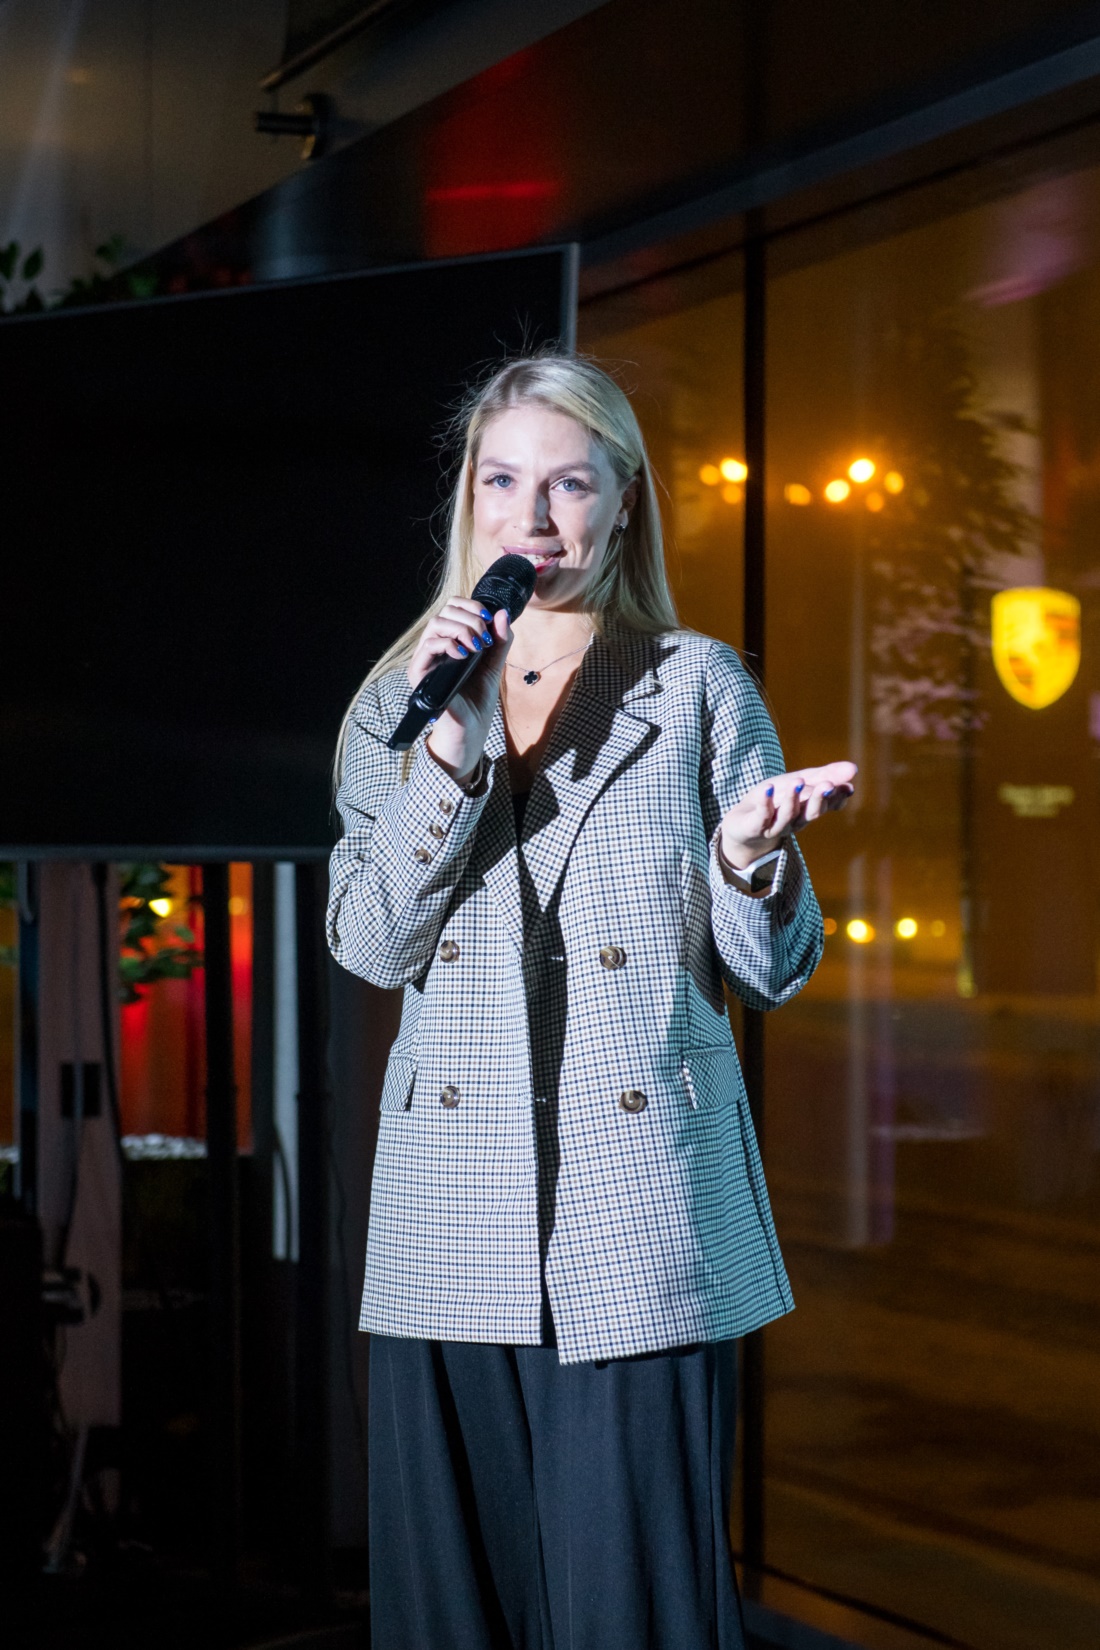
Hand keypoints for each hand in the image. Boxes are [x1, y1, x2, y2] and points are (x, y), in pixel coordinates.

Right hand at [409, 600, 512, 784]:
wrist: (470, 728)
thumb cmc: (477, 699)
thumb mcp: (494, 665)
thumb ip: (500, 640)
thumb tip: (503, 613)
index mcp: (451, 640)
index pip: (453, 608)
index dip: (471, 606)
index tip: (489, 619)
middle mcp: (436, 646)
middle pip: (445, 611)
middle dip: (470, 618)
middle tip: (486, 638)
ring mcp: (426, 659)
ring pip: (435, 624)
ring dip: (461, 629)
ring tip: (477, 646)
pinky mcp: (418, 673)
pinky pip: (427, 646)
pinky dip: (447, 644)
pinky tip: (463, 655)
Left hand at [719, 761, 856, 869]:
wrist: (742, 825)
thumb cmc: (774, 801)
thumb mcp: (798, 781)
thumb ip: (824, 774)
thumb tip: (854, 768)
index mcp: (808, 810)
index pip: (826, 805)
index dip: (837, 797)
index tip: (847, 787)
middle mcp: (795, 821)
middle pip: (811, 813)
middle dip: (819, 799)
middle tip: (827, 786)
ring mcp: (775, 827)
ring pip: (788, 816)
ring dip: (794, 799)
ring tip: (797, 781)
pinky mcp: (755, 828)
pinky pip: (762, 817)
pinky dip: (766, 803)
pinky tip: (768, 788)